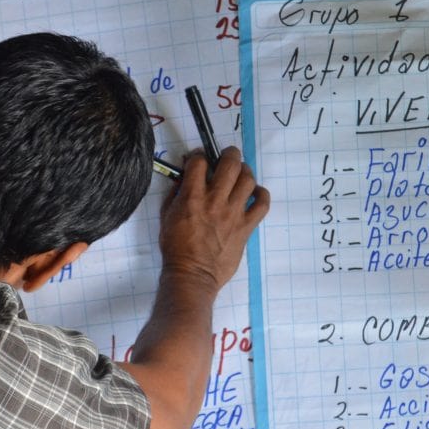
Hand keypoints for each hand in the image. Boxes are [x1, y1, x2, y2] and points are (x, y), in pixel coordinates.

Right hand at [158, 147, 269, 292]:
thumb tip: (184, 179)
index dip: (198, 156)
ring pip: (248, 180)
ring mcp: (234, 213)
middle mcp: (215, 200)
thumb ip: (175, 194)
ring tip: (240, 173)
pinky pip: (262, 204)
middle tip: (226, 156)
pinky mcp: (246, 226)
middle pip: (230, 164)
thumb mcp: (166, 216)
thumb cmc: (175, 247)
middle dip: (229, 154)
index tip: (198, 160)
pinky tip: (255, 193)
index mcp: (192, 197)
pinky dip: (261, 195)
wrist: (192, 274)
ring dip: (244, 171)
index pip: (199, 162)